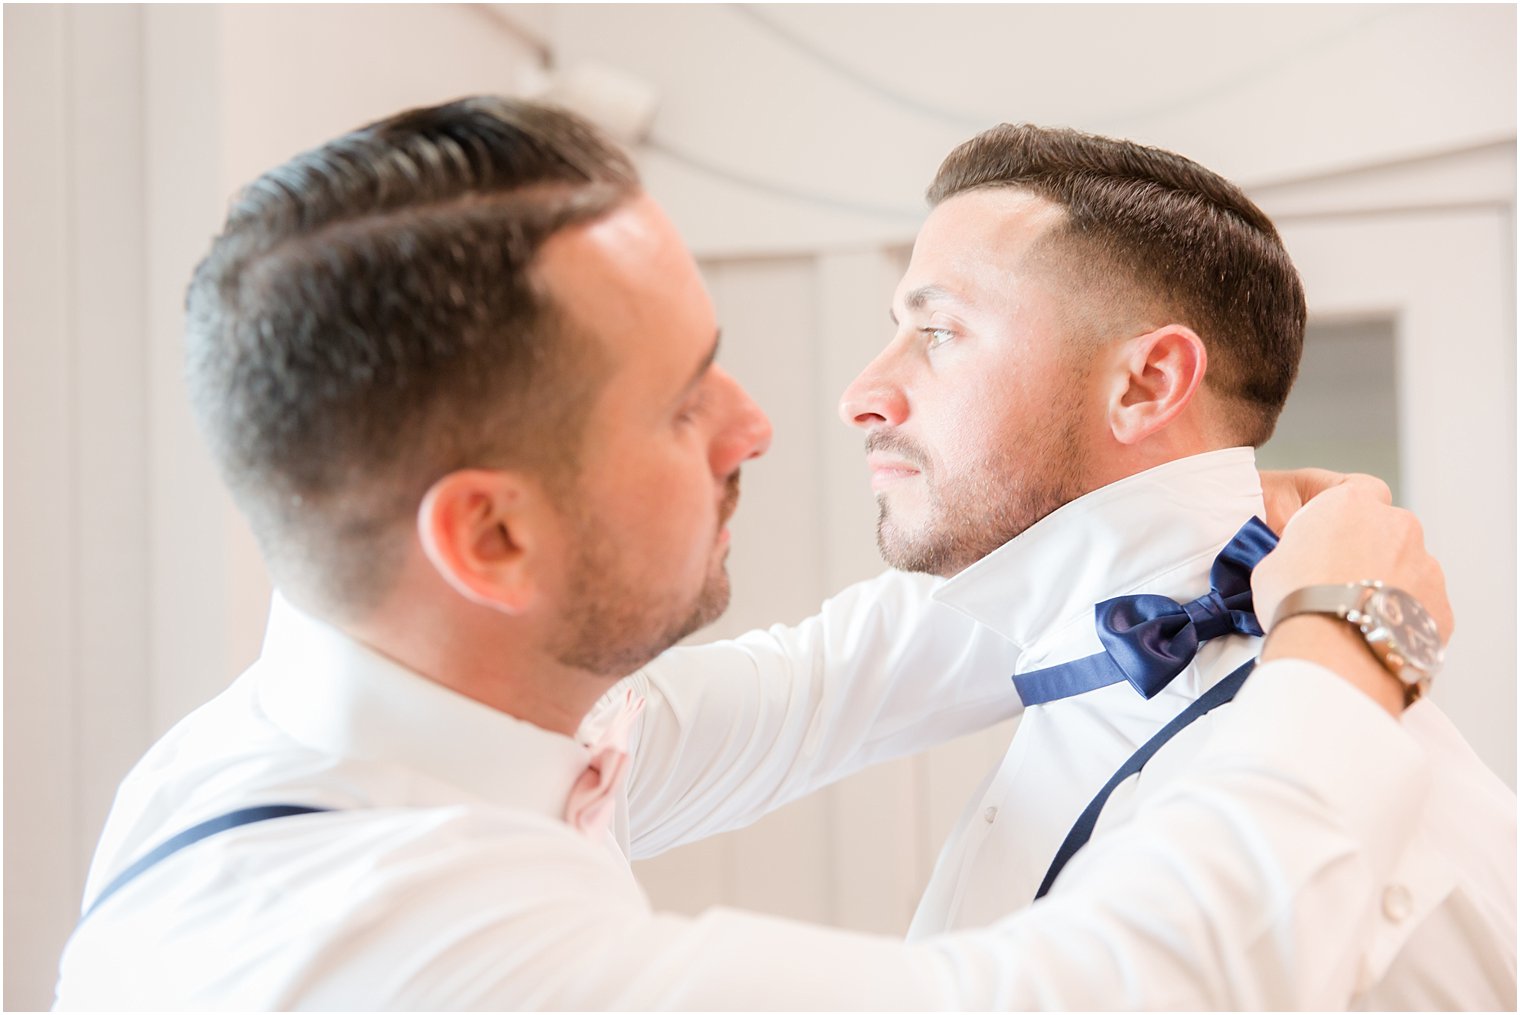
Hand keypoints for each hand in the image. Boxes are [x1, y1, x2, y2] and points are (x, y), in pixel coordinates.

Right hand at [1253, 476, 1452, 715]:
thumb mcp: (1271, 563)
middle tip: (1339, 581)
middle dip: (1370, 551)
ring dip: (1388, 585)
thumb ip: (1296, 552)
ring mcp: (1425, 564)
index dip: (1346, 513)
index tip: (1331, 534)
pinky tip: (1374, 635)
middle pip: (1388, 530)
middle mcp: (1397, 525)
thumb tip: (1298, 566)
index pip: (1360, 489)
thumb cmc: (1297, 601)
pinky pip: (1420, 606)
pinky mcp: (1440, 604)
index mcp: (1352, 503)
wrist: (1333, 651)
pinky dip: (1402, 617)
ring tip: (1355, 616)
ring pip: (1408, 568)